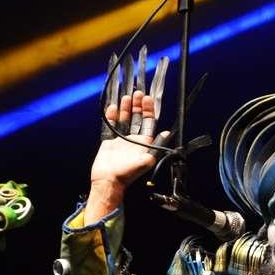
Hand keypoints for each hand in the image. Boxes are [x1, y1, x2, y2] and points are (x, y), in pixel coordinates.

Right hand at [85, 48, 170, 223]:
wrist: (107, 181)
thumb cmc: (127, 173)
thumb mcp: (145, 161)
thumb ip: (156, 147)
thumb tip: (167, 133)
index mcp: (143, 143)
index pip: (148, 123)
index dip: (148, 111)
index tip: (148, 99)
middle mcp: (133, 139)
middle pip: (136, 118)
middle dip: (137, 106)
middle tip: (138, 93)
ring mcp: (120, 140)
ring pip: (124, 120)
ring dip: (126, 108)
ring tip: (127, 96)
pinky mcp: (108, 142)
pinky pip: (110, 126)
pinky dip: (111, 116)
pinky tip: (113, 107)